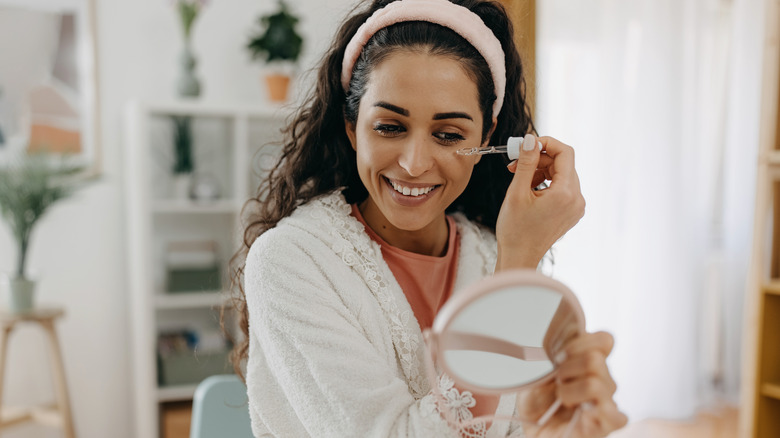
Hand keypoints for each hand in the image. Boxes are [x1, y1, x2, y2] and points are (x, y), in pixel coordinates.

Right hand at [495, 134, 585, 269]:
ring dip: (541, 170)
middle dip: (539, 159)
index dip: (546, 143)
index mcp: (566, 193)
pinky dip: (546, 183)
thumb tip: (531, 140)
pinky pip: (562, 188)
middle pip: (563, 163)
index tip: (527, 145)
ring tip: (520, 178)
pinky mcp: (571, 212)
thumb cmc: (516, 230)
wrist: (520, 257)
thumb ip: (527, 163)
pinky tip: (529, 189)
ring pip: (562, 175)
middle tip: (516, 163)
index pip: (565, 153)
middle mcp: (577, 199)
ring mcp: (576, 207)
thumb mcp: (517, 192)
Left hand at [516, 332, 627, 437]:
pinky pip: (617, 416)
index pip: (604, 340)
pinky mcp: (607, 425)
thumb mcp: (536, 370)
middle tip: (555, 381)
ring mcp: (606, 401)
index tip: (557, 355)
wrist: (534, 429)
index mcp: (589, 361)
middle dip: (567, 368)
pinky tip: (580, 411)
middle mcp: (602, 379)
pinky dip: (597, 412)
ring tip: (561, 399)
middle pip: (595, 359)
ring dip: (569, 391)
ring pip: (596, 383)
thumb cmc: (537, 400)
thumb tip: (565, 334)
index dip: (579, 343)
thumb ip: (552, 351)